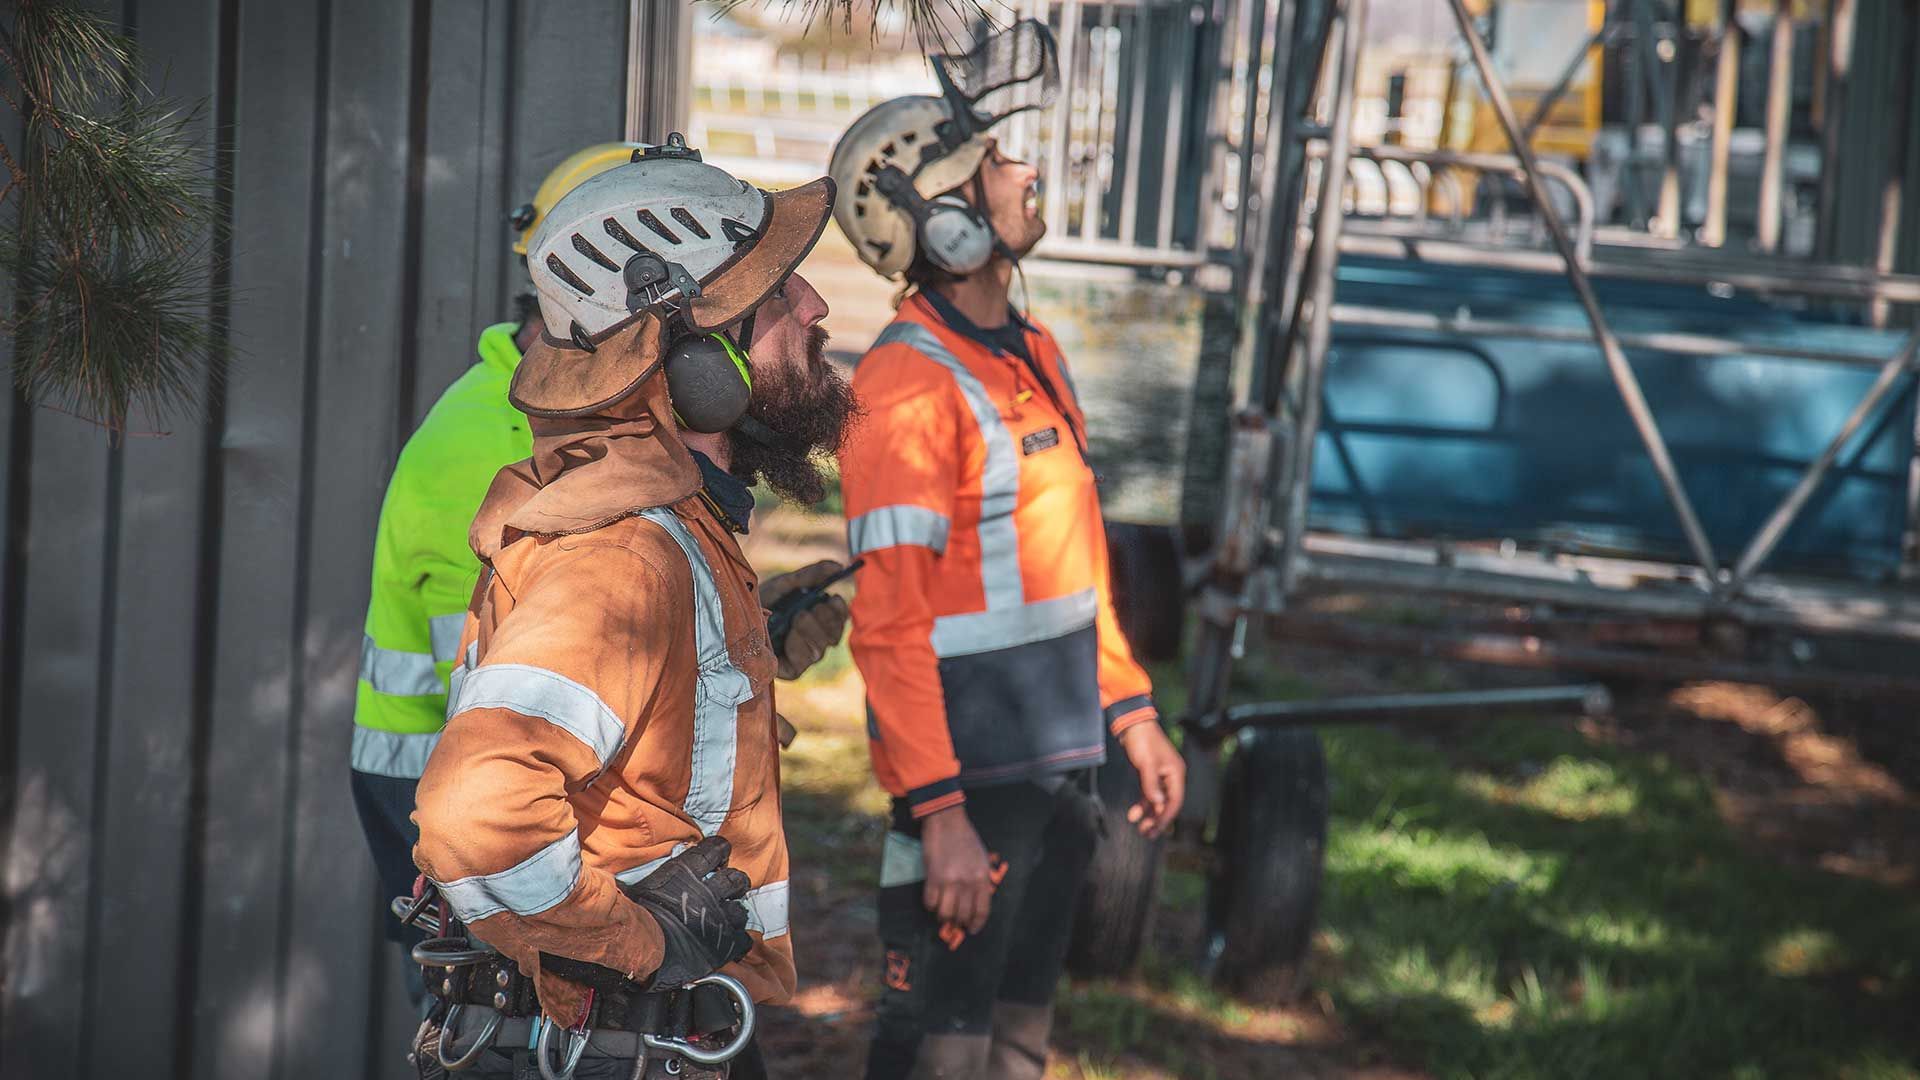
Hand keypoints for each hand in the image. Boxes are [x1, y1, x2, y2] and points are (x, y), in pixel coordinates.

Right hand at [619, 836, 752, 990]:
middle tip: (730, 889)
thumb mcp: (632, 887)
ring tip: (730, 917)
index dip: (720, 850)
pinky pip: (741, 940)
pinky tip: (733, 943)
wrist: (638, 948)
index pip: (715, 849)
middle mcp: (707, 892)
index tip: (719, 855)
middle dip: (735, 883)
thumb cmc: (630, 917)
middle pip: (736, 879)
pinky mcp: (721, 945)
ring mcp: (717, 918)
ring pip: (740, 910)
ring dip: (736, 913)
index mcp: (685, 872)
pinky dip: (738, 941)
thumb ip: (640, 880)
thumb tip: (622, 878)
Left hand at [759, 560, 851, 678]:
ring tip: (799, 616)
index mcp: (819, 619)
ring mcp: (803, 656)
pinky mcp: (790, 670)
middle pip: (834, 636)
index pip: (840, 620)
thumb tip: (838, 566)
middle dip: (827, 620)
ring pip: (821, 648)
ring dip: (812, 630)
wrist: (733, 616)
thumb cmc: (762, 601)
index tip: (834, 598)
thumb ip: (811, 574)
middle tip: (815, 607)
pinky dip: (799, 647)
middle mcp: (814, 640)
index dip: (840, 611)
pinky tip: (790, 635)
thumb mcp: (786, 584)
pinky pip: (803, 661)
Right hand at [918, 805, 993, 934]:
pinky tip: (932, 900)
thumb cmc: (966, 839)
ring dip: (943, 916)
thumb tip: (975, 904)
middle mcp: (967, 882)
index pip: (982, 911)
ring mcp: (949, 881)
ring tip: (942, 912)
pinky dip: (930, 905)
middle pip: (962, 915)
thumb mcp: (981, 860)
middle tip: (955, 921)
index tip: (972, 929)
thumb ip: (980, 881)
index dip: (976, 924)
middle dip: (958, 922)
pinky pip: (930, 902)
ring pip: (945, 913)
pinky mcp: (932, 877)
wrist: (947, 821)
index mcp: (982, 878)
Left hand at [1118, 722, 1185, 838]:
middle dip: (1158, 820)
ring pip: (1157, 801)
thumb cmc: (1142, 740)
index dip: (1166, 816)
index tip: (1156, 829)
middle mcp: (1171, 776)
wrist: (1132, 723)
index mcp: (1176, 773)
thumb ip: (1151, 785)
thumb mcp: (1146, 764)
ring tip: (1141, 828)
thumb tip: (1157, 803)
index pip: (1175, 801)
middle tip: (1148, 834)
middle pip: (1167, 803)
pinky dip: (1142, 804)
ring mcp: (1160, 775)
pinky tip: (1134, 814)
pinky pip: (1149, 794)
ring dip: (1149, 815)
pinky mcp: (1149, 774)